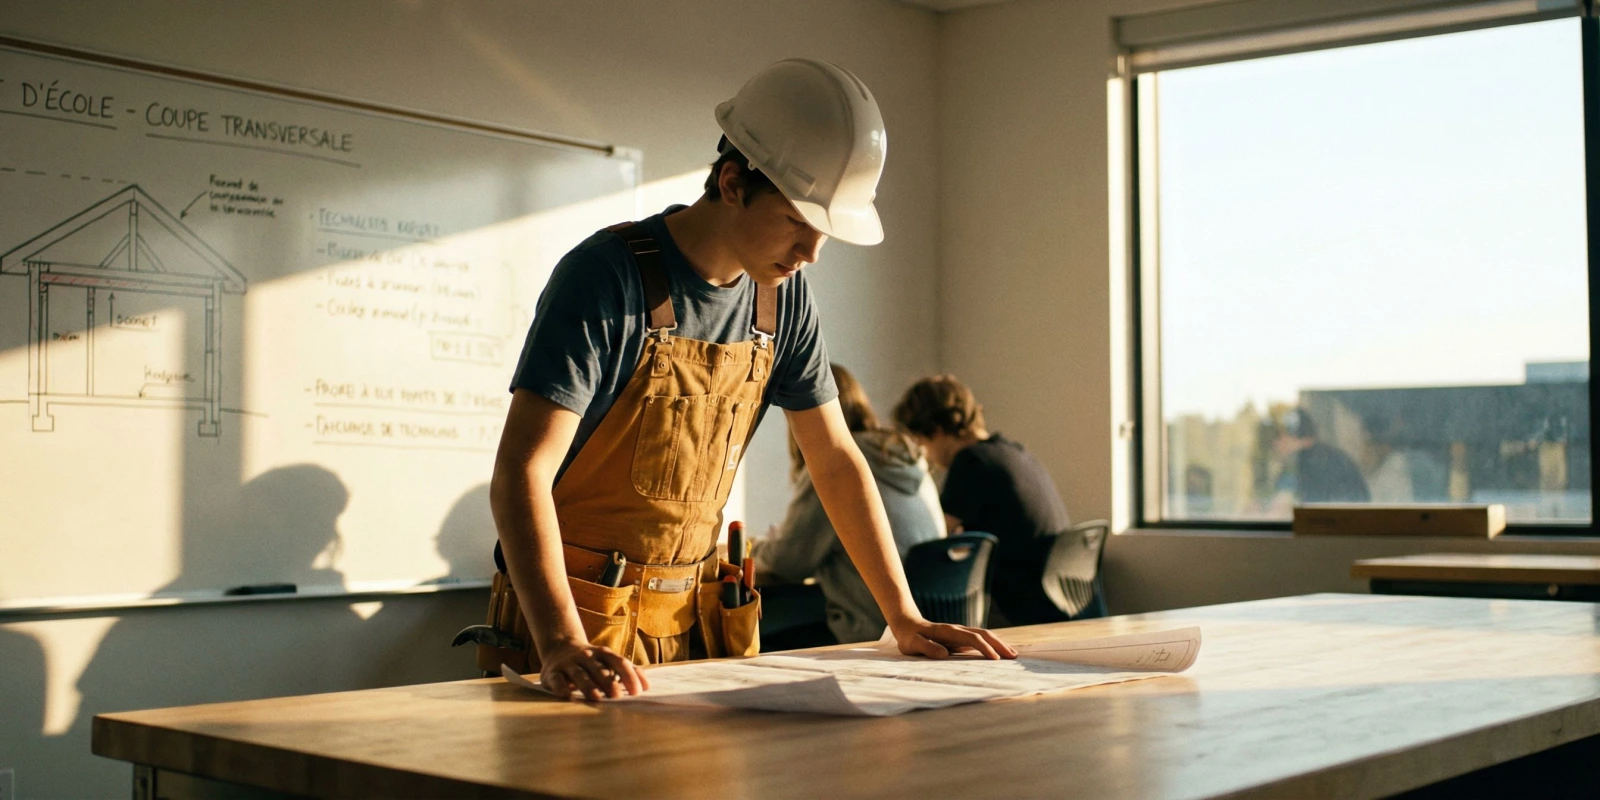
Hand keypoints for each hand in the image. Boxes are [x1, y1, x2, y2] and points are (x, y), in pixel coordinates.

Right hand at [539, 639, 649, 700]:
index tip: (638, 692)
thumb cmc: (592, 662)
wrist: (559, 649)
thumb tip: (647, 687)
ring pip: (579, 674)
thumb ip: (628, 671)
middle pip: (599, 668)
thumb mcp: (609, 661)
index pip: (619, 662)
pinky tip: (569, 698)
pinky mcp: (552, 673)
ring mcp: (569, 664)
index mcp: (603, 653)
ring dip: (589, 686)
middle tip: (617, 696)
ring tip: (597, 699)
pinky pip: (557, 680)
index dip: (629, 676)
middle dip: (608, 682)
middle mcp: (586, 656)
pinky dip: (562, 689)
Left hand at [889, 617, 1017, 659]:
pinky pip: (980, 640)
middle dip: (999, 644)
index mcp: (948, 632)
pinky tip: (999, 652)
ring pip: (984, 635)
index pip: (971, 638)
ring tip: (1013, 654)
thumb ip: (926, 647)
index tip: (995, 659)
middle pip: (983, 634)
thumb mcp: (912, 644)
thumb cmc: (909, 637)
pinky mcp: (960, 638)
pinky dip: (992, 645)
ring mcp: (960, 633)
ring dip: (999, 644)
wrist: (907, 624)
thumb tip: (944, 654)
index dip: (984, 648)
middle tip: (1014, 657)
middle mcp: (957, 630)